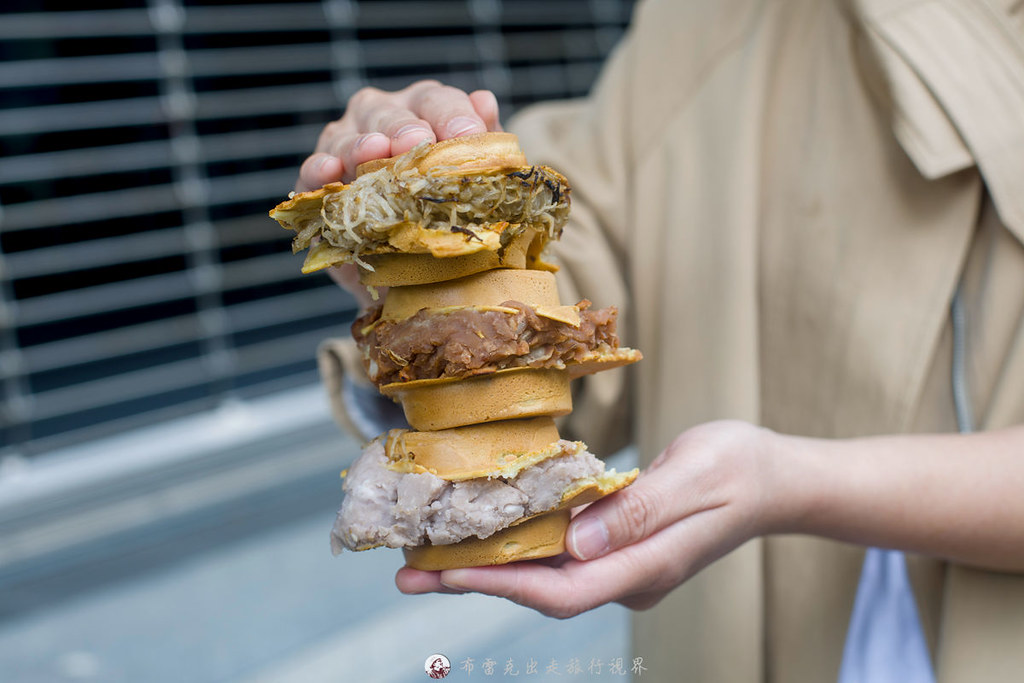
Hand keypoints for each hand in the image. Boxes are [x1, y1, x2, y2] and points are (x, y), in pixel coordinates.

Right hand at [297, 80, 500, 304]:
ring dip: (361, 143)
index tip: (469, 136)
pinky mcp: (318, 181)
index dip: (452, 115)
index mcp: (423, 111)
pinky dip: (319, 169)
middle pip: (388, 112)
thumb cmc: (445, 206)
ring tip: (375, 150)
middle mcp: (380, 118)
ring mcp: (344, 145)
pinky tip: (332, 170)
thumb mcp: (472, 176)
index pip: (436, 101)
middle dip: (404, 126)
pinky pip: (312, 170)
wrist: (411, 259)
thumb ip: (483, 141)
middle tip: (418, 141)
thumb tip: (485, 101)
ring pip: (347, 136)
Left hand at [396, 420, 782, 617]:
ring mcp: (626, 566)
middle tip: (409, 568)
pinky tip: (486, 529)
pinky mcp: (622, 548)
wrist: (775, 478)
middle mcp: (630, 576)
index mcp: (647, 565)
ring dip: (488, 563)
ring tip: (429, 551)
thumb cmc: (739, 468)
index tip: (445, 572)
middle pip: (541, 589)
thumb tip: (574, 542)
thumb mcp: (693, 477)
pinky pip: (561, 553)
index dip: (500, 583)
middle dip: (474, 579)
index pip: (562, 589)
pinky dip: (519, 543)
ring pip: (546, 574)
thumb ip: (636, 511)